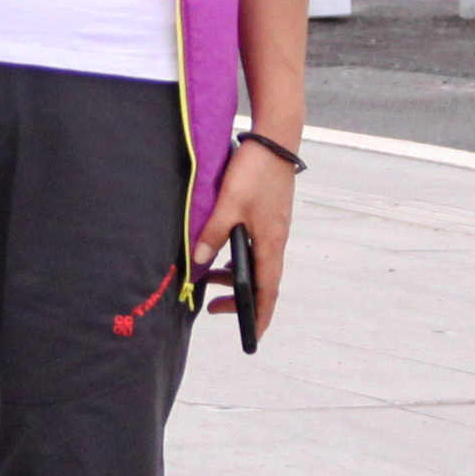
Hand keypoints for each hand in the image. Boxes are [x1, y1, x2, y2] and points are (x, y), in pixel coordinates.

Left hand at [199, 137, 295, 342]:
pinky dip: (238, 255)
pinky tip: (220, 249)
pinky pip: (255, 246)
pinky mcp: (269, 215)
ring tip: (207, 277)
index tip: (251, 336)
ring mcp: (274, 227)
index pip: (268, 292)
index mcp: (270, 244)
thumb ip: (213, 234)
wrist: (276, 139)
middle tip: (213, 306)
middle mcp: (276, 240)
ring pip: (256, 262)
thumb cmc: (255, 172)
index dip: (259, 316)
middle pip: (262, 281)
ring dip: (235, 274)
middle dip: (240, 298)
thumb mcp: (229, 204)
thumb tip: (198, 263)